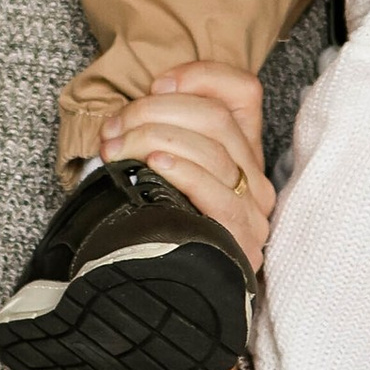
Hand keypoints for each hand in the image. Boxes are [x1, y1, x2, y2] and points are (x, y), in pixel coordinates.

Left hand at [104, 64, 273, 262]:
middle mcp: (255, 177)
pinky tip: (155, 163)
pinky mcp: (243, 239)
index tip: (156, 84)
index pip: (243, 91)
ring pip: (214, 150)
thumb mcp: (158, 164)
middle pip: (216, 118)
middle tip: (114, 129)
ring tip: (118, 149)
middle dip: (155, 113)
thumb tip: (145, 100)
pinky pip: (219, 196)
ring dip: (156, 139)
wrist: (164, 294)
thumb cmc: (153, 221)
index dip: (200, 76)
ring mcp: (254, 210)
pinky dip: (184, 171)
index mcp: (242, 150)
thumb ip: (163, 129)